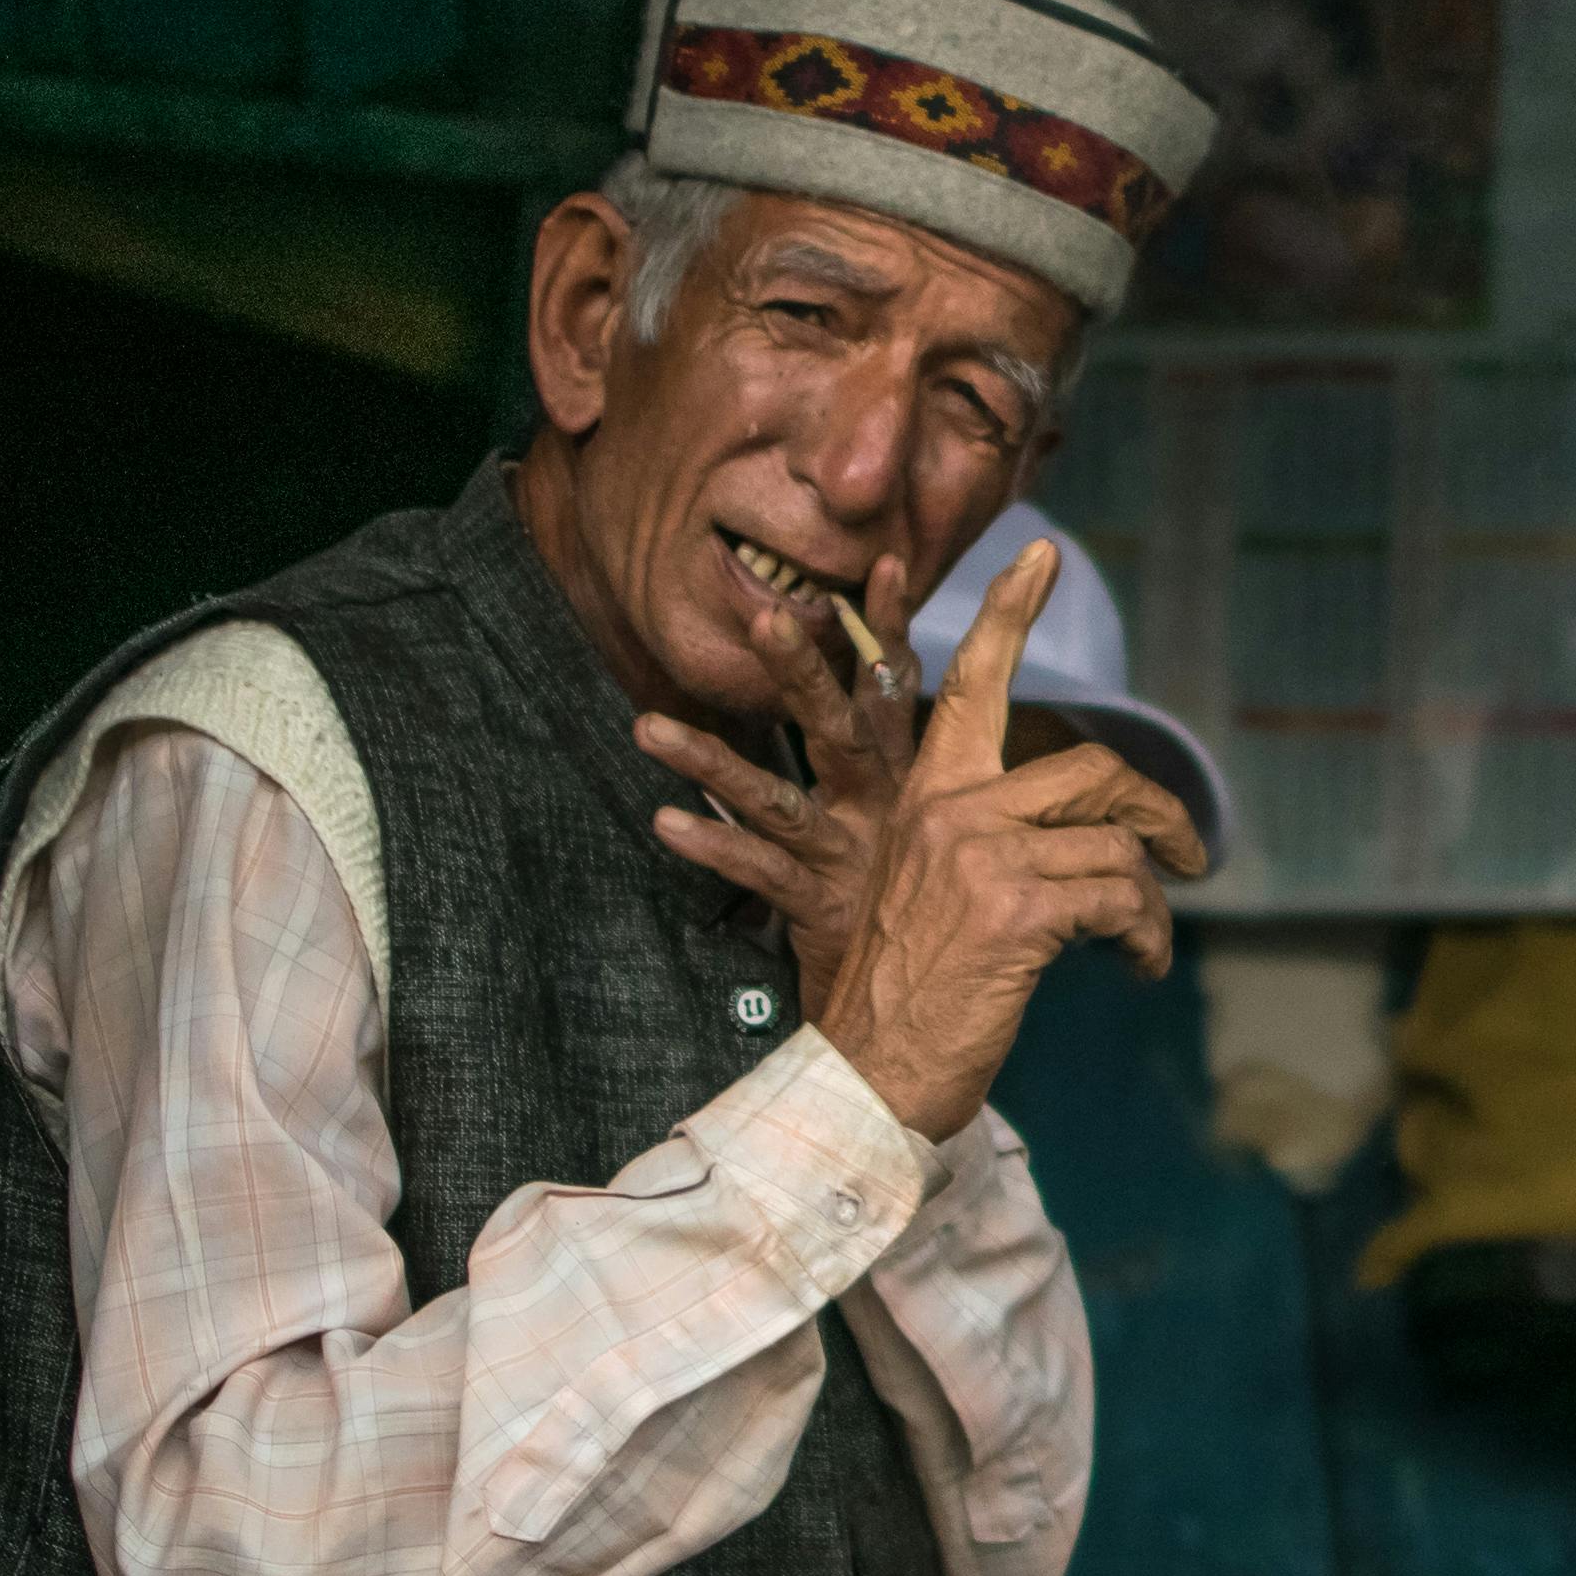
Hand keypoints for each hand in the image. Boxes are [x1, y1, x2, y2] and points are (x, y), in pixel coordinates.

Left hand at [642, 547, 924, 1014]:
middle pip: (841, 729)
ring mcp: (848, 857)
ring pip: (777, 800)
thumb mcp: (926, 827)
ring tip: (645, 729)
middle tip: (768, 618)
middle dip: (805, 672)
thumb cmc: (924, 908)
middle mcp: (883, 810)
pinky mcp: (818, 907)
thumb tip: (899, 698)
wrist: (931, 1012)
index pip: (900, 690)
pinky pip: (758, 872)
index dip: (890, 627)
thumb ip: (912, 766)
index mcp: (911, 781)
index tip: (881, 563)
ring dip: (711, 761)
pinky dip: (713, 845)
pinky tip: (663, 821)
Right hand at [699, 541, 1208, 1142]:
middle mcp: (952, 810)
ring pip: (1116, 839)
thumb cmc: (902, 996)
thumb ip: (988, 848)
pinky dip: (1145, 936)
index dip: (1008, 612)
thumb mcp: (929, 896)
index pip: (974, 683)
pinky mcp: (1018, 909)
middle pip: (1090, 767)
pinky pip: (1122, 898)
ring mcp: (983, 855)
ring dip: (1151, 897)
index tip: (1039, 554)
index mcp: (926, 797)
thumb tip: (1079, 843)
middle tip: (1189, 851)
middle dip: (1156, 808)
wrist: (868, 1074)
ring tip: (1144, 943)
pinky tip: (1137, 968)